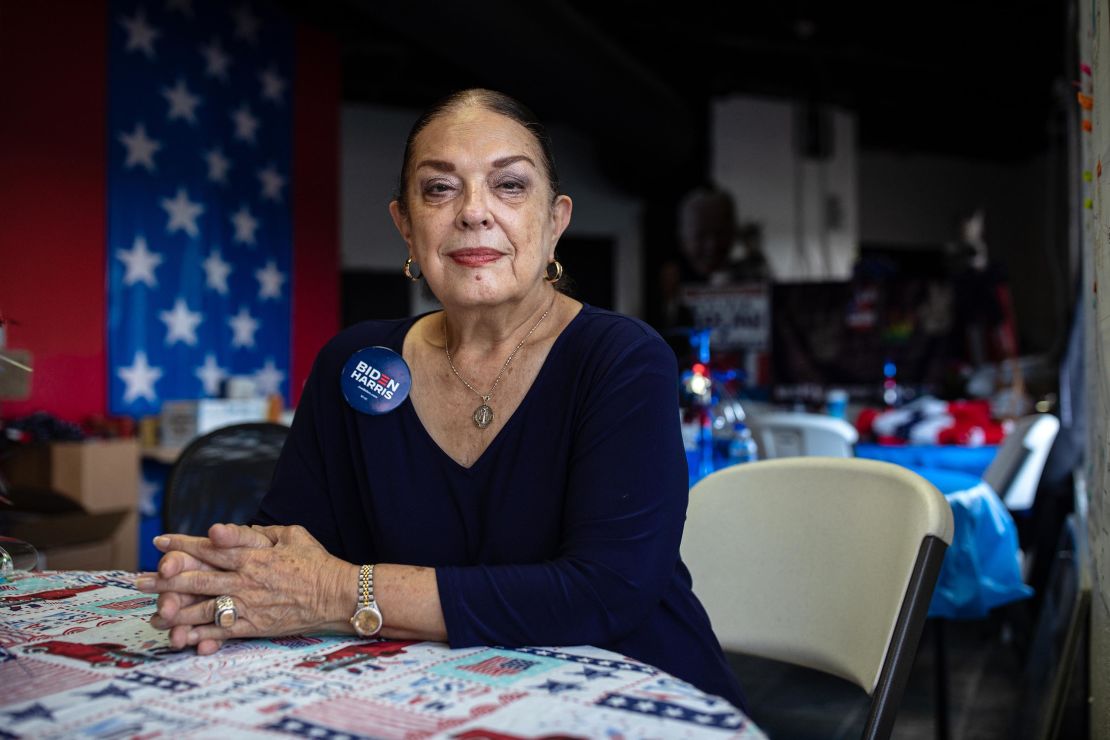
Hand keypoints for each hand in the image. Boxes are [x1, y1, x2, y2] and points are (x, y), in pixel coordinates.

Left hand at [138, 523, 354, 654]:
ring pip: (203, 608)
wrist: (337, 595)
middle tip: (138, 581)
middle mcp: (246, 580)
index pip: (210, 548)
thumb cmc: (315, 562)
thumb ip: (256, 533)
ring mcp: (249, 606)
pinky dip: (200, 635)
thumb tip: (223, 530)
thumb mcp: (290, 535)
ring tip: (151, 612)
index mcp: (253, 555)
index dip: (182, 544)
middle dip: (164, 580)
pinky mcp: (255, 627)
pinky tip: (180, 638)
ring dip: (174, 610)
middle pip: (197, 579)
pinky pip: (222, 632)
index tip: (159, 541)